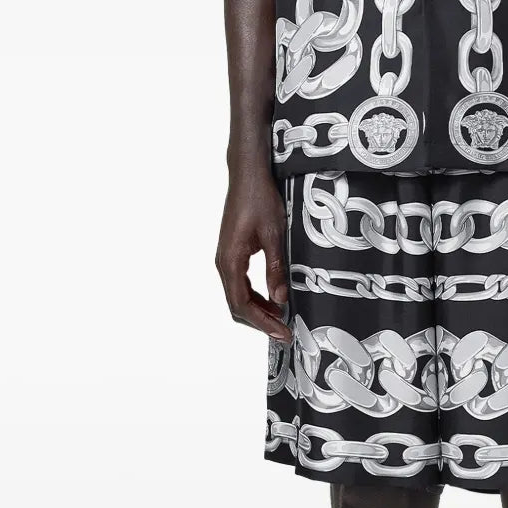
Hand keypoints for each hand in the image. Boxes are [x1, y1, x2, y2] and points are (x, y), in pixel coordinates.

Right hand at [216, 170, 291, 343]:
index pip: (241, 304)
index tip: (281, 332)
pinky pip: (240, 285)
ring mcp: (226, 259)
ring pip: (238, 297)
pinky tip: (273, 300)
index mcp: (230, 260)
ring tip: (281, 319)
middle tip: (284, 332)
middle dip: (260, 322)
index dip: (262, 323)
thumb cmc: (259, 199)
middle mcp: (223, 263)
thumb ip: (276, 268)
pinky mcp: (232, 254)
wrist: (247, 175)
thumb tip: (280, 299)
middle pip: (237, 305)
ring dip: (258, 311)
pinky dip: (255, 297)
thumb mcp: (274, 234)